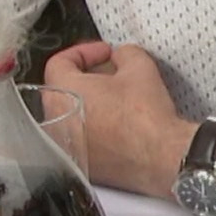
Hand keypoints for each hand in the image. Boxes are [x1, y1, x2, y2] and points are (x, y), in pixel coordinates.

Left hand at [44, 41, 193, 197]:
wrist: (159, 155)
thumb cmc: (145, 116)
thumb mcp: (140, 67)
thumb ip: (124, 53)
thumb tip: (120, 57)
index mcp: (63, 93)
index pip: (59, 62)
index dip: (84, 52)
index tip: (104, 54)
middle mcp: (56, 121)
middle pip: (62, 88)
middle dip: (87, 76)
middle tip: (111, 73)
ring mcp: (66, 145)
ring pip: (70, 114)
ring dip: (89, 102)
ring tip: (115, 98)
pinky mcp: (80, 163)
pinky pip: (80, 137)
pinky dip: (93, 127)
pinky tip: (117, 124)